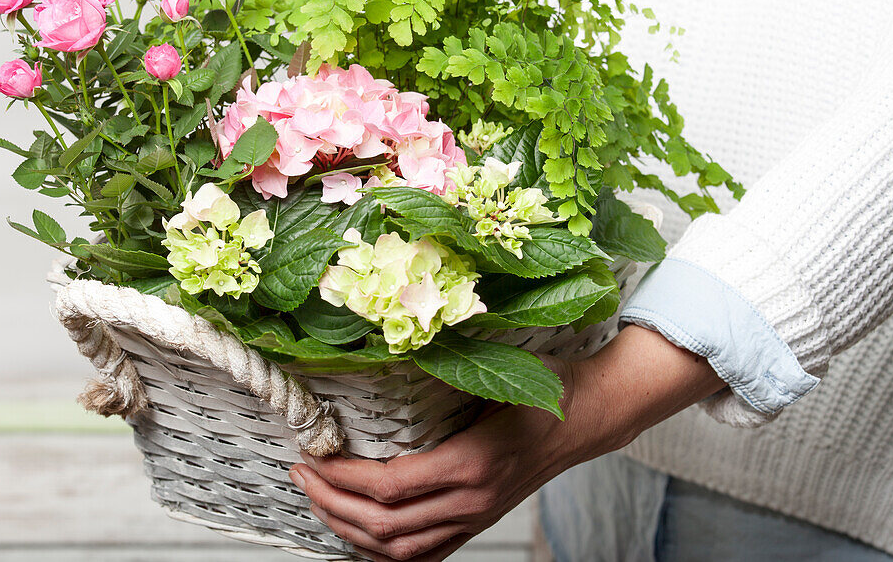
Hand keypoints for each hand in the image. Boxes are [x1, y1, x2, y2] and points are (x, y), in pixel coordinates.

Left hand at [289, 325, 724, 561]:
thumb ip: (443, 369)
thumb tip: (381, 350)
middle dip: (333, 504)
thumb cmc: (547, 388)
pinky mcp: (479, 521)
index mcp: (472, 462)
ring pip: (401, 549)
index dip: (341, 479)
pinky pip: (425, 554)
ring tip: (320, 501)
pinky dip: (384, 551)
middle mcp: (472, 499)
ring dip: (351, 531)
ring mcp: (476, 516)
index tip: (311, 457)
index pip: (389, 486)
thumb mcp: (495, 372)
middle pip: (385, 525)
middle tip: (302, 475)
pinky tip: (361, 532)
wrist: (590, 417)